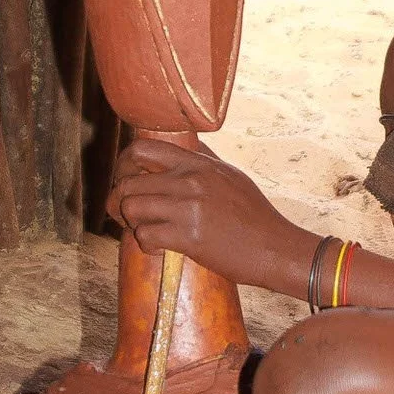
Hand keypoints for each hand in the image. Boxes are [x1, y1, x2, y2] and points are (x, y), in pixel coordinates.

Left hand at [107, 139, 312, 291]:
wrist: (275, 248)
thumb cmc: (255, 215)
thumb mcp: (232, 176)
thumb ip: (206, 161)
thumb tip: (187, 144)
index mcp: (199, 164)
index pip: (143, 149)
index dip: (123, 164)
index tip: (125, 179)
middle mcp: (191, 180)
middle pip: (128, 182)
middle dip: (119, 202)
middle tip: (127, 216)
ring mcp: (188, 207)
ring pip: (131, 207)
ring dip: (131, 224)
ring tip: (146, 233)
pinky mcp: (188, 236)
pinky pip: (145, 236)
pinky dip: (146, 246)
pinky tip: (160, 250)